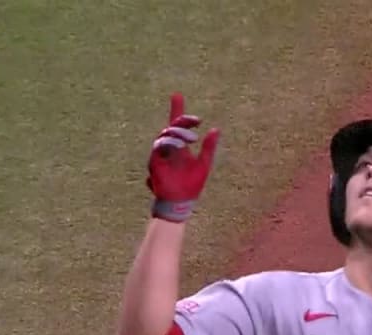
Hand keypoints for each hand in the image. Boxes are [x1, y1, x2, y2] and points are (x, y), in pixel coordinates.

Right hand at [146, 92, 220, 222]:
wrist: (181, 203)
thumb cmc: (191, 186)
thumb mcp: (204, 163)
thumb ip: (209, 147)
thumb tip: (216, 129)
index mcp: (180, 146)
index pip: (177, 124)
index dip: (177, 109)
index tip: (177, 95)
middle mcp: (169, 148)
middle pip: (171, 126)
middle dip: (181, 120)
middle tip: (195, 121)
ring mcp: (160, 154)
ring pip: (165, 134)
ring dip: (178, 133)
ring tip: (191, 138)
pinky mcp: (154, 162)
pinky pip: (159, 147)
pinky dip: (168, 143)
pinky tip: (180, 146)